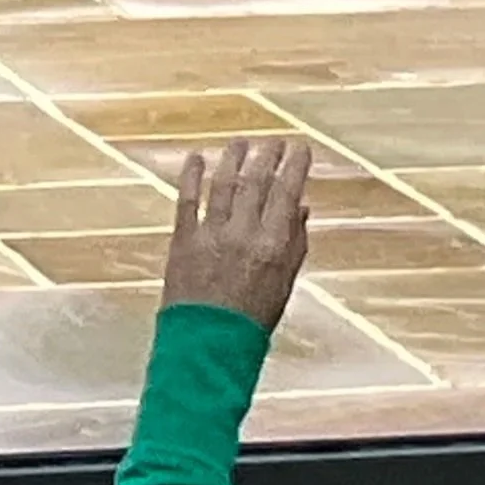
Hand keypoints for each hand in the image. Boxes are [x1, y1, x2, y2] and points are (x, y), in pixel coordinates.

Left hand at [161, 136, 312, 330]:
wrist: (209, 343)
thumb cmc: (253, 316)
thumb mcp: (285, 281)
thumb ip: (294, 242)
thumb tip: (302, 207)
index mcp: (273, 245)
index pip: (287, 193)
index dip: (295, 166)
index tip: (300, 148)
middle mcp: (243, 234)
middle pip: (256, 183)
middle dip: (266, 156)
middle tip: (272, 142)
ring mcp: (211, 235)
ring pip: (223, 185)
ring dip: (232, 159)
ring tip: (240, 143)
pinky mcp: (183, 241)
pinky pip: (187, 200)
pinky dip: (191, 176)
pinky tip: (195, 157)